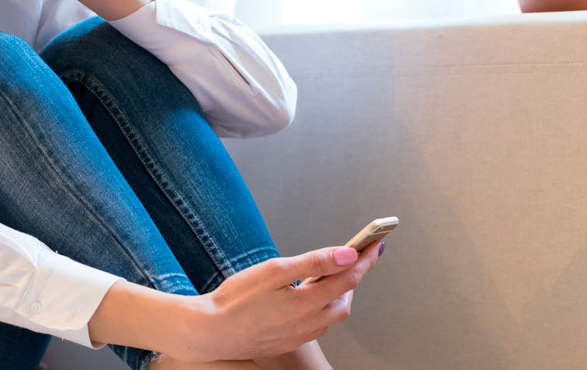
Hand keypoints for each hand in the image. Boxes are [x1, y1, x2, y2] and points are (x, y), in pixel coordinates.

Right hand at [163, 240, 382, 362]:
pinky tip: (304, 299)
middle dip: (352, 279)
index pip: (348, 278)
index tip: (376, 245)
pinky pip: (314, 325)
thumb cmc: (235, 300)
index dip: (365, 260)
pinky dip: (319, 308)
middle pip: (343, 300)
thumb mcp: (274, 271)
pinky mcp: (288, 342)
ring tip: (327, 276)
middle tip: (354, 260)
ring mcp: (299, 336)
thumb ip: (313, 262)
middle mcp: (309, 324)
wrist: (211, 332)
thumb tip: (347, 254)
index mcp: (308, 303)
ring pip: (330, 315)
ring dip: (335, 295)